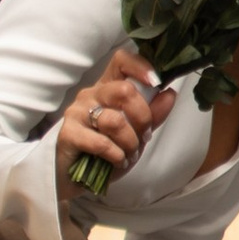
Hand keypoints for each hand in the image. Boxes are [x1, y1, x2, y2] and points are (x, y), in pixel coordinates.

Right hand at [56, 47, 173, 207]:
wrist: (74, 178)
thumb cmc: (105, 152)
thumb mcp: (135, 133)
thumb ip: (152, 114)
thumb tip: (169, 94)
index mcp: (107, 89)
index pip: (121, 61)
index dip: (140, 67)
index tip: (155, 82)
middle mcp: (91, 95)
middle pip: (124, 90)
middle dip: (143, 118)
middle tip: (143, 137)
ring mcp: (77, 113)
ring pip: (116, 120)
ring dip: (130, 143)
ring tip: (129, 154)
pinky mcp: (68, 134)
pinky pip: (101, 143)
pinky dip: (116, 156)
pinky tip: (117, 161)